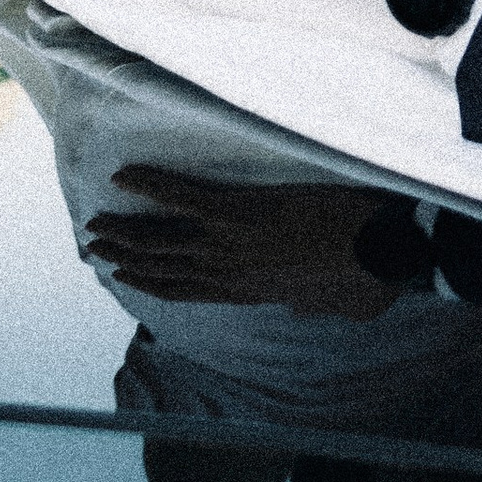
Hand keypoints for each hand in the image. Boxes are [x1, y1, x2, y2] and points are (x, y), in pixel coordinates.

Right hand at [83, 166, 414, 318]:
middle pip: (164, 266)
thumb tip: (304, 305)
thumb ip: (312, 304)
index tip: (127, 277)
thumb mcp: (338, 303)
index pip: (189, 290)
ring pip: (162, 239)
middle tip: (94, 248)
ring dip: (126, 230)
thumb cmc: (372, 272)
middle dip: (127, 257)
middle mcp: (231, 272)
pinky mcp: (239, 211)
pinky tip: (124, 176)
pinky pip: (184, 197)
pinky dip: (151, 185)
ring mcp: (231, 242)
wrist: (386, 252)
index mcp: (252, 291)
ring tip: (95, 224)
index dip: (153, 284)